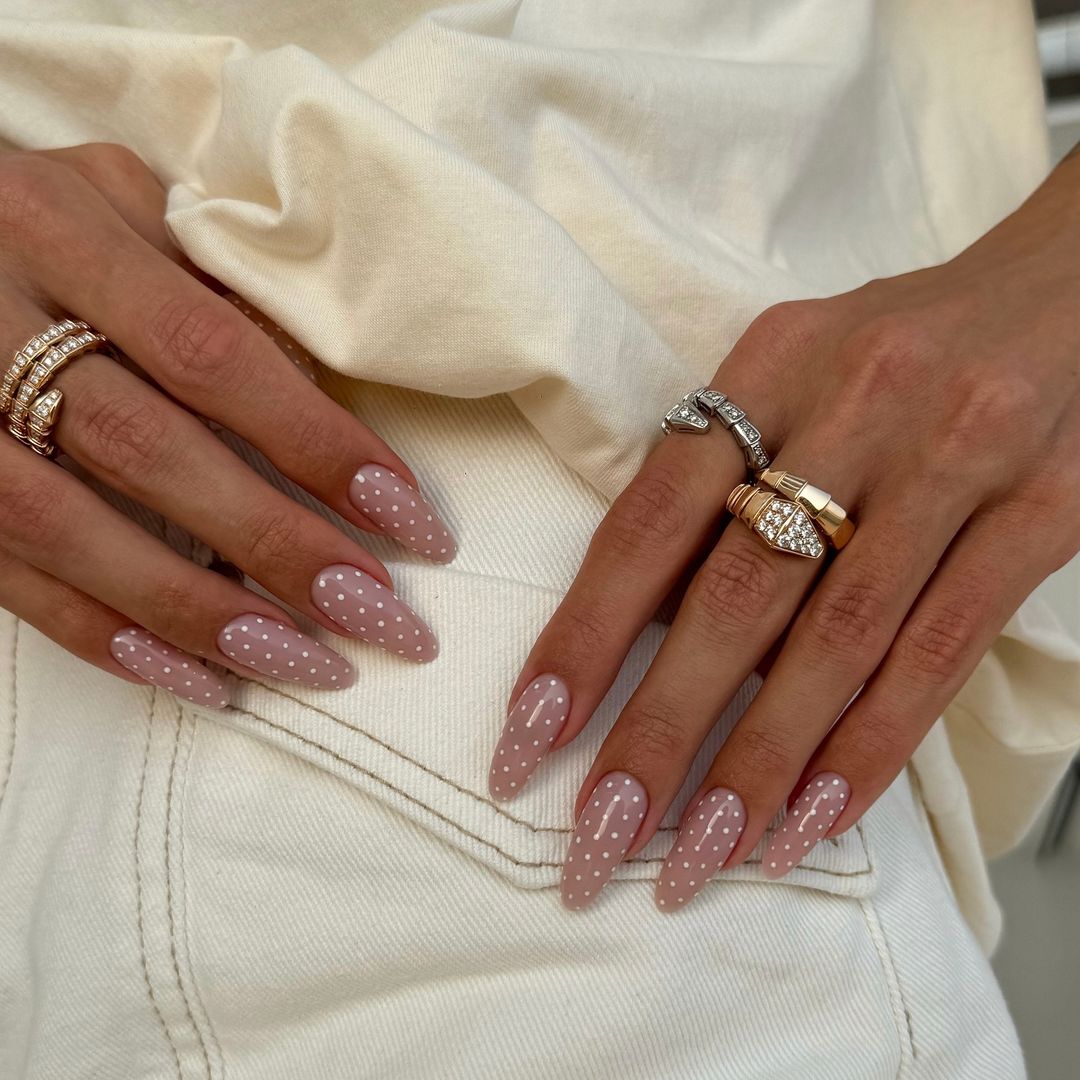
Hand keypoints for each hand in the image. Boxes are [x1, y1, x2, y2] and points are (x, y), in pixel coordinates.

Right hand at [0, 144, 454, 708]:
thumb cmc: (35, 219)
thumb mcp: (122, 205)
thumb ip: (213, 288)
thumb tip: (326, 406)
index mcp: (59, 228)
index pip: (212, 353)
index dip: (315, 444)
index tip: (407, 520)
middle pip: (148, 452)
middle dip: (276, 545)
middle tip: (378, 616)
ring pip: (70, 532)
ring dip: (200, 612)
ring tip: (305, 663)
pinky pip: (6, 577)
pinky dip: (106, 636)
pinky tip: (197, 676)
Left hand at [489, 143, 1079, 909]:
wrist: (1066, 286)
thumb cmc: (894, 347)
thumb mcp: (786, 377)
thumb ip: (714, 482)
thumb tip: (636, 626)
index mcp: (767, 366)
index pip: (649, 521)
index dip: (583, 638)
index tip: (529, 739)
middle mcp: (856, 408)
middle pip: (735, 598)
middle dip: (659, 733)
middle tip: (601, 838)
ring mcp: (957, 462)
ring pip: (838, 642)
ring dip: (759, 766)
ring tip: (696, 856)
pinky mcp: (1043, 515)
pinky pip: (942, 653)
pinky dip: (871, 748)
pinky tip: (810, 820)